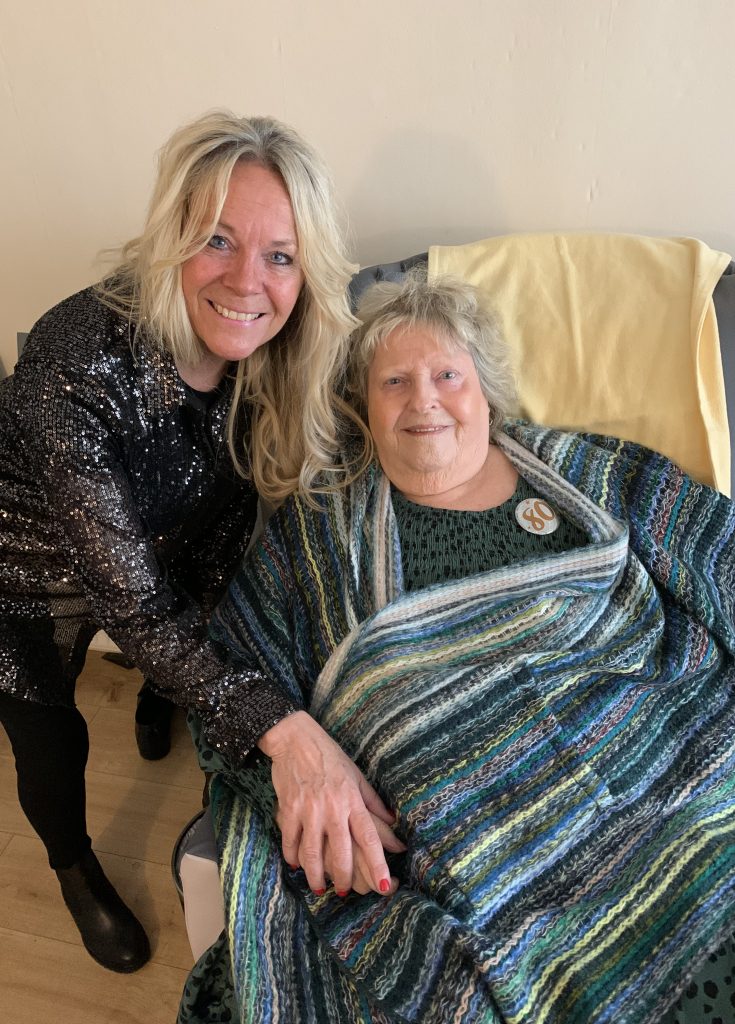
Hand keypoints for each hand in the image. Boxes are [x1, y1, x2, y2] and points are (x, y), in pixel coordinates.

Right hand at [258, 710, 395, 894]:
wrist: (296, 739)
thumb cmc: (330, 757)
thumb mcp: (357, 775)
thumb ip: (373, 802)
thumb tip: (393, 822)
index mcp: (352, 800)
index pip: (369, 837)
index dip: (377, 863)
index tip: (383, 885)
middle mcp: (333, 808)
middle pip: (341, 852)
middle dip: (344, 878)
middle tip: (346, 891)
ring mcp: (309, 809)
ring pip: (313, 853)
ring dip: (316, 875)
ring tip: (320, 887)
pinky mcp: (289, 809)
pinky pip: (291, 841)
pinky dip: (293, 857)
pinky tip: (296, 865)